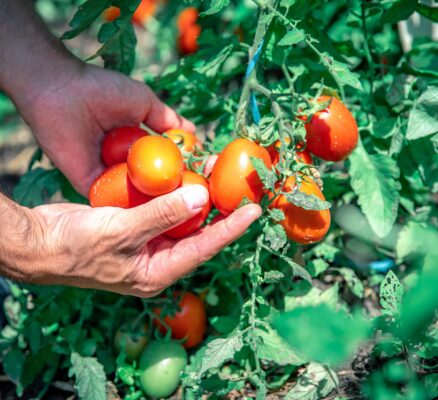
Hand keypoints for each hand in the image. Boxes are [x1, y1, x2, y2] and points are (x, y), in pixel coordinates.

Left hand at [20, 63, 193, 195]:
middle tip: (198, 198)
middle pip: (152, 182)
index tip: (205, 177)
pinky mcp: (90, 184)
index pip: (162, 162)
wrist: (62, 92)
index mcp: (136, 144)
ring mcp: (108, 175)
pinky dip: (132, 206)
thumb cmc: (103, 91)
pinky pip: (113, 200)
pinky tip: (156, 213)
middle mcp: (124, 162)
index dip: (183, 169)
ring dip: (156, 201)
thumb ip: (167, 119)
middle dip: (173, 190)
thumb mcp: (144, 102)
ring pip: (136, 194)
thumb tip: (192, 132)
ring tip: (183, 208)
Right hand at [22, 187, 260, 296]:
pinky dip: (173, 193)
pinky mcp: (136, 225)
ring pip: (181, 218)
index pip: (204, 249)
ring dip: (196, 197)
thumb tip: (201, 197)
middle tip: (238, 186)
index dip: (230, 229)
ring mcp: (147, 242)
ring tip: (214, 172)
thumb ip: (162, 215)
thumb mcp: (122, 232)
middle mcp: (158, 259)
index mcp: (158, 272)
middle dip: (217, 209)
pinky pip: (163, 208)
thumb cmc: (77, 247)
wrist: (41, 243)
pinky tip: (185, 174)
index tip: (254, 211)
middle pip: (197, 233)